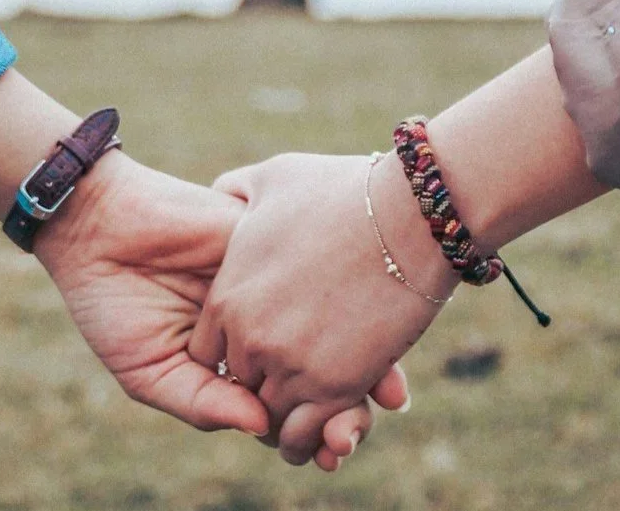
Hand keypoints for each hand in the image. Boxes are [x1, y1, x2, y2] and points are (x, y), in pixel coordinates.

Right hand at [34, 151, 403, 466]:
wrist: (100, 226)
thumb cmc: (113, 303)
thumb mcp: (149, 370)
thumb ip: (202, 401)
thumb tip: (262, 429)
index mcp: (236, 361)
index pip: (286, 403)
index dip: (313, 431)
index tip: (333, 454)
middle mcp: (266, 325)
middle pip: (322, 371)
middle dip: (346, 407)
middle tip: (355, 434)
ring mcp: (278, 286)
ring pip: (336, 328)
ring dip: (365, 365)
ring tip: (382, 400)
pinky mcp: (280, 247)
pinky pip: (327, 279)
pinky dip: (354, 308)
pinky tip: (371, 339)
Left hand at [195, 152, 454, 465]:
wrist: (411, 213)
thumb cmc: (345, 190)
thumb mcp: (273, 179)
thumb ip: (237, 191)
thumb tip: (222, 193)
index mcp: (227, 296)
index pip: (208, 354)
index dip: (233, 355)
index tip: (261, 350)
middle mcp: (250, 338)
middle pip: (239, 387)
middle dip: (261, 387)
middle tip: (288, 386)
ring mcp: (291, 365)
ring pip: (271, 420)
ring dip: (287, 422)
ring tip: (309, 417)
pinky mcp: (336, 386)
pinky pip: (307, 434)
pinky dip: (315, 440)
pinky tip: (331, 431)